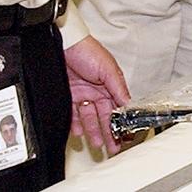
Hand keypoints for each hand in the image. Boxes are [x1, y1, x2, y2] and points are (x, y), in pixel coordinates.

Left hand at [63, 35, 129, 155]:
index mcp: (109, 84)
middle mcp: (96, 90)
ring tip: (97, 144)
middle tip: (113, 147)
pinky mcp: (67, 96)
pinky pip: (72, 115)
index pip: (117, 107)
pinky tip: (79, 133)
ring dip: (93, 131)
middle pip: (104, 116)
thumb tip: (129, 104)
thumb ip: (118, 88)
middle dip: (109, 132)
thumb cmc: (87, 50)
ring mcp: (81, 94)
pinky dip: (75, 125)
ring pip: (89, 118)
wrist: (62, 44)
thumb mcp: (108, 68)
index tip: (124, 134)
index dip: (121, 121)